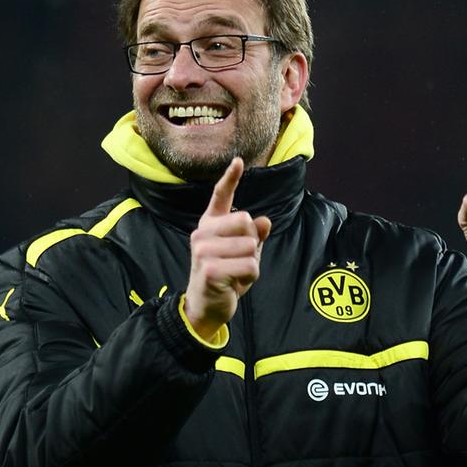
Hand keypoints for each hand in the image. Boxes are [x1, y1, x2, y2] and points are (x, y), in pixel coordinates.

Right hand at [184, 157, 271, 341]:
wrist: (206, 306)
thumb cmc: (225, 276)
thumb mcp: (242, 253)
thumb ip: (254, 235)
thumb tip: (265, 221)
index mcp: (209, 225)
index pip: (220, 196)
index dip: (230, 178)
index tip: (238, 161)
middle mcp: (201, 233)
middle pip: (245, 221)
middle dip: (252, 243)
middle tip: (239, 260)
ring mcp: (202, 251)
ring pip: (250, 246)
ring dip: (252, 263)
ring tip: (236, 274)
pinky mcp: (210, 270)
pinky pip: (250, 266)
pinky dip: (250, 277)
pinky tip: (235, 284)